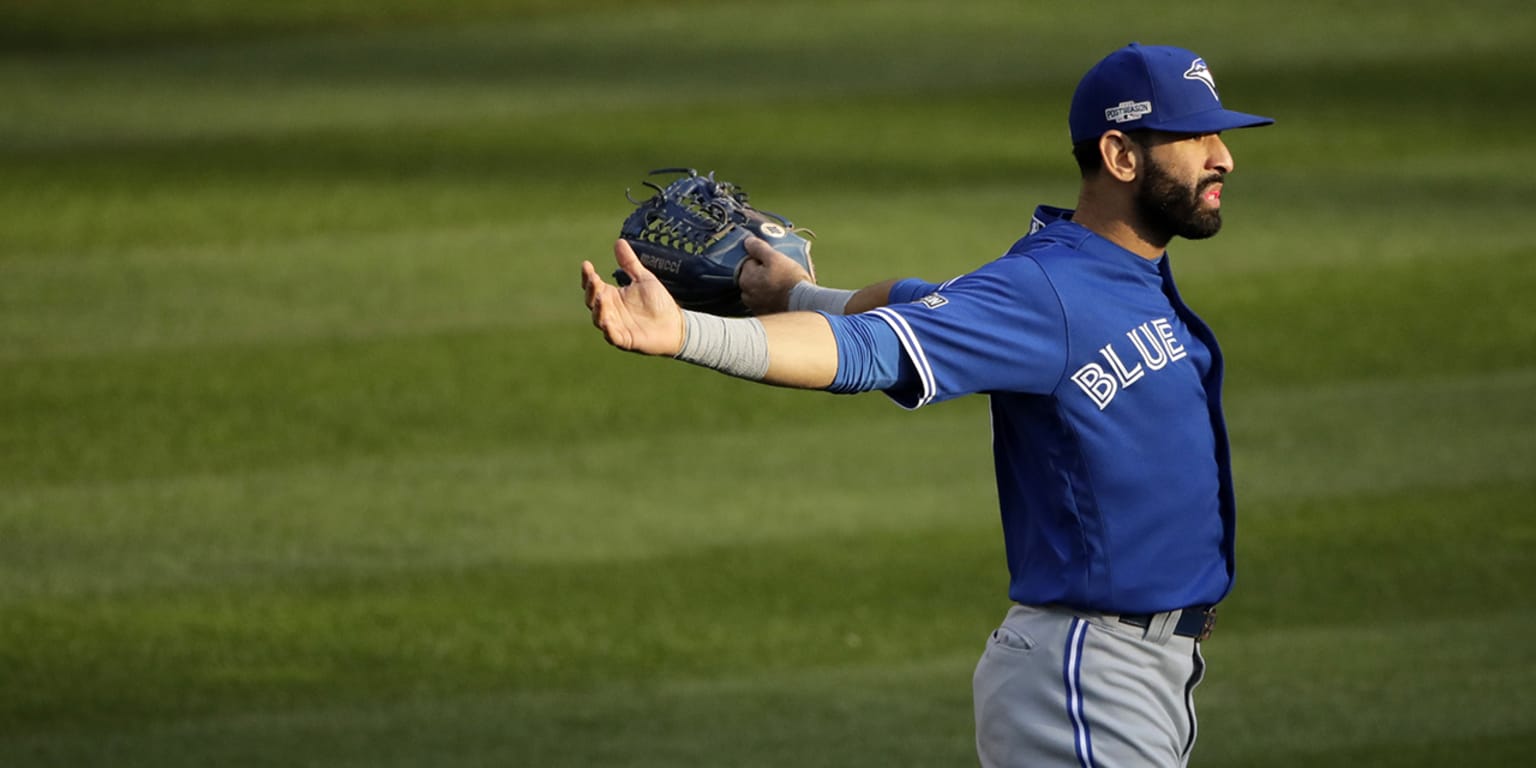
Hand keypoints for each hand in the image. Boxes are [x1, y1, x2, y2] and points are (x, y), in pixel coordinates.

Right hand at [582, 240, 685, 355]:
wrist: (676, 324)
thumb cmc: (659, 302)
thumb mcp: (643, 278)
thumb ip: (629, 263)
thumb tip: (619, 241)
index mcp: (611, 296)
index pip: (593, 286)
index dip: (588, 276)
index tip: (587, 264)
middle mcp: (610, 311)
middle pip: (592, 301)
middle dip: (591, 290)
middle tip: (594, 279)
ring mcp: (616, 326)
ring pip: (599, 319)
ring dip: (598, 309)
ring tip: (601, 296)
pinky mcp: (625, 340)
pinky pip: (612, 336)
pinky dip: (609, 330)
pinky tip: (608, 322)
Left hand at [739, 236, 814, 314]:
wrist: (804, 304)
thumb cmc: (790, 279)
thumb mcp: (776, 258)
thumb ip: (759, 248)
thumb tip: (747, 242)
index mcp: (745, 277)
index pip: (748, 261)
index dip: (761, 259)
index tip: (774, 261)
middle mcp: (745, 293)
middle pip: (752, 276)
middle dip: (761, 272)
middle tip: (779, 271)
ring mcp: (754, 305)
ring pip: (757, 289)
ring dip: (764, 286)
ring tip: (781, 284)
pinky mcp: (764, 314)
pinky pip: (763, 301)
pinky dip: (769, 297)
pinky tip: (781, 295)